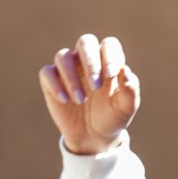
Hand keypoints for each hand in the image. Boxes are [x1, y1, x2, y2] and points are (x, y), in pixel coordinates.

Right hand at [39, 34, 140, 153]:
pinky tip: (65, 100)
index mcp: (108, 61)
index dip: (109, 56)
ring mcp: (68, 69)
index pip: (109, 44)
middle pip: (85, 42)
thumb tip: (126, 71)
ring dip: (71, 77)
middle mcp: (87, 60)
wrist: (94, 136)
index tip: (110, 76)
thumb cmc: (112, 116)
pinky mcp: (51, 81)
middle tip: (96, 86)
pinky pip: (47, 72)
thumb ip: (131, 89)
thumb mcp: (126, 107)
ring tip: (81, 100)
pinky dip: (55, 84)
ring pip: (63, 56)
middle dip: (91, 62)